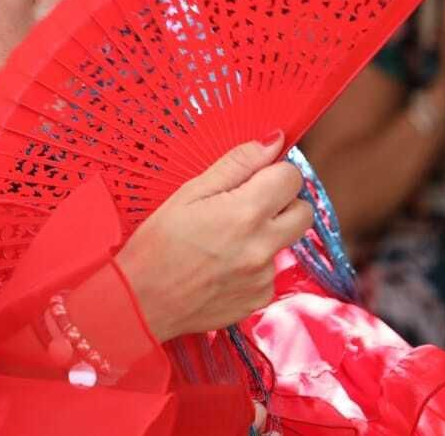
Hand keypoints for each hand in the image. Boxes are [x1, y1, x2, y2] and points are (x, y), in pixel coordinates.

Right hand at [115, 133, 312, 341]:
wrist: (141, 303)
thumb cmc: (156, 244)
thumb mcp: (188, 193)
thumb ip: (236, 164)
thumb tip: (272, 142)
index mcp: (245, 213)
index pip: (291, 177)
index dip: (273, 172)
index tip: (253, 178)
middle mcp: (262, 246)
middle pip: (303, 211)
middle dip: (282, 202)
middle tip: (247, 204)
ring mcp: (264, 276)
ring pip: (284, 242)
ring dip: (265, 235)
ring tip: (223, 241)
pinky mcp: (260, 298)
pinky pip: (270, 271)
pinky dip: (253, 265)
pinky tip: (222, 266)